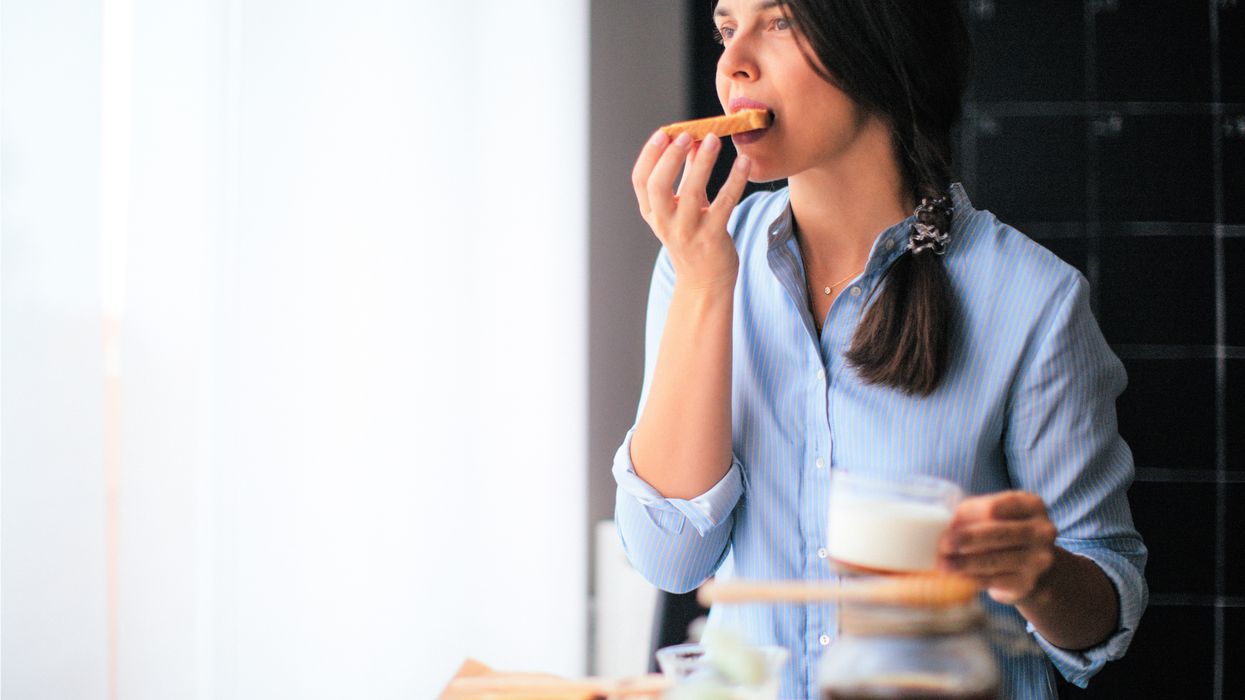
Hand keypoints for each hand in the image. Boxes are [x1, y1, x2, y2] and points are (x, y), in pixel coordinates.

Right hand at [631, 130, 751, 290]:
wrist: (705, 282)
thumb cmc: (693, 238)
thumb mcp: (682, 208)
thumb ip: (686, 174)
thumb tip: (695, 139)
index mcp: (652, 213)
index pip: (641, 180)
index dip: (650, 154)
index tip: (664, 132)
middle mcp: (665, 223)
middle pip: (657, 186)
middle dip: (669, 157)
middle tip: (686, 134)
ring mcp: (687, 232)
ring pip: (691, 194)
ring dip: (702, 163)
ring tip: (714, 139)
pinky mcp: (712, 238)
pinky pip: (725, 204)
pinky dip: (734, 181)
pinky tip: (744, 163)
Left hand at [937, 491, 1057, 605]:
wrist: (1030, 563)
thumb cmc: (1003, 530)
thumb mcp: (993, 513)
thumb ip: (972, 512)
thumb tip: (946, 525)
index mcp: (1032, 505)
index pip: (994, 507)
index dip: (968, 515)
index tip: (948, 524)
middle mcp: (1042, 531)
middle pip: (998, 533)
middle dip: (966, 539)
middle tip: (943, 545)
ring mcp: (1039, 559)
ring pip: (995, 560)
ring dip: (965, 563)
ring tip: (943, 565)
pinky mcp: (1028, 582)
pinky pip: (995, 580)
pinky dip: (972, 579)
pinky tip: (957, 576)